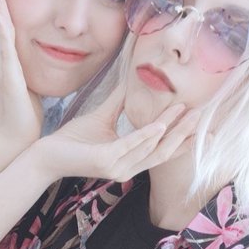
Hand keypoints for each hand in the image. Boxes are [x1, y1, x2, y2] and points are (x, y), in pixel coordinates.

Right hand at [0, 0, 41, 148]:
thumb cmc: (25, 107)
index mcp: (6, 52)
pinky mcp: (10, 79)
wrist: (19, 134)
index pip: (0, 16)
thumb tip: (27, 42)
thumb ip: (23, 57)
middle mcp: (0, 55)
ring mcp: (3, 66)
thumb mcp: (26, 75)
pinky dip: (1, 36)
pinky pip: (5, 54)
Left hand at [34, 85, 198, 183]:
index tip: (204, 127)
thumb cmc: (72, 139)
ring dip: (169, 130)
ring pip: (151, 149)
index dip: (185, 140)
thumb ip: (120, 103)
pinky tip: (159, 125)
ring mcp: (117, 167)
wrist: (45, 154)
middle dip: (185, 134)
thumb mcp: (102, 117)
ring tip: (184, 112)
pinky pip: (130, 146)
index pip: (163, 151)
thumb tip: (134, 80)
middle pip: (164, 152)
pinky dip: (146, 135)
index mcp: (129, 159)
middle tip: (202, 116)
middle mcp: (127, 167)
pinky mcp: (105, 162)